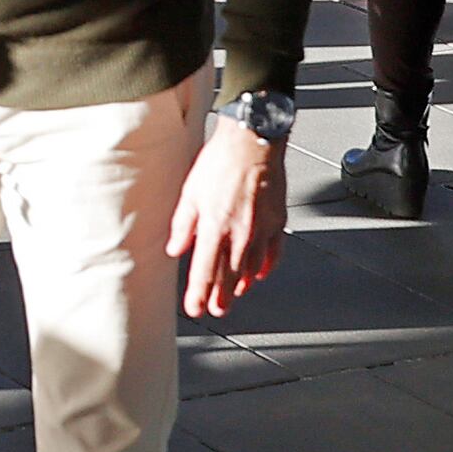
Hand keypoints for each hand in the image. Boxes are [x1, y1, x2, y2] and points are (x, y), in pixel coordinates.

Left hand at [168, 116, 285, 316]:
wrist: (254, 141)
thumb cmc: (221, 161)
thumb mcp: (190, 192)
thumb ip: (183, 224)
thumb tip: (175, 248)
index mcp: (214, 226)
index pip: (204, 271)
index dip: (198, 294)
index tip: (194, 308)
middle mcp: (239, 233)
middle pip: (229, 276)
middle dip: (221, 297)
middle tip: (216, 310)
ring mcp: (261, 229)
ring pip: (252, 268)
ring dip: (242, 285)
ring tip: (235, 295)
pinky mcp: (277, 221)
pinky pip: (273, 253)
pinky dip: (266, 267)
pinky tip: (260, 273)